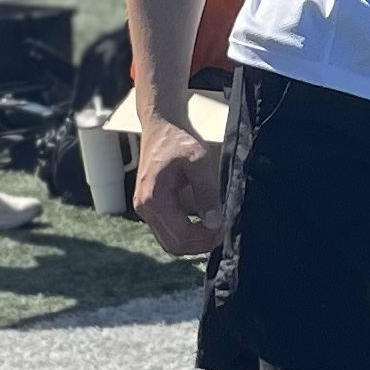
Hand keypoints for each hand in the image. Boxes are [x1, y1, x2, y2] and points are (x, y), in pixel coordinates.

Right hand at [133, 115, 224, 255]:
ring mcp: (145, 209)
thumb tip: (216, 223)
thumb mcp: (199, 161)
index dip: (205, 238)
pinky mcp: (151, 206)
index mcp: (153, 199)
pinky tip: (205, 222)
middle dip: (200, 243)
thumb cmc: (179, 139)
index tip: (225, 226)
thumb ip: (207, 192)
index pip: (180, 237)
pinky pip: (169, 231)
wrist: (162, 124)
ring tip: (216, 227)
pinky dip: (187, 233)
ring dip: (194, 241)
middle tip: (223, 230)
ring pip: (170, 242)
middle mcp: (144, 208)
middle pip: (173, 245)